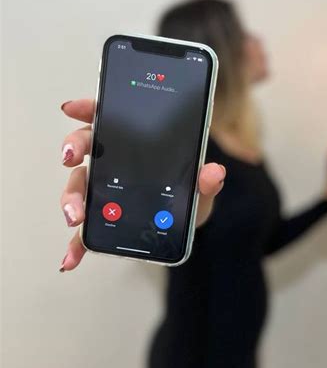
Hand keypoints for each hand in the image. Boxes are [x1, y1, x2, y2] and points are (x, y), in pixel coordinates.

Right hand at [59, 99, 225, 271]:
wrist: (187, 224)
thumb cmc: (188, 196)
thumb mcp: (200, 188)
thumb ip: (207, 180)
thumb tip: (214, 172)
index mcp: (133, 145)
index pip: (107, 119)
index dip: (88, 109)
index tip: (73, 108)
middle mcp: (112, 162)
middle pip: (85, 147)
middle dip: (73, 149)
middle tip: (71, 158)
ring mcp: (104, 190)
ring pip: (79, 186)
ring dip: (71, 199)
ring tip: (76, 217)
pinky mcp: (103, 219)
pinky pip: (85, 231)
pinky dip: (77, 245)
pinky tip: (71, 258)